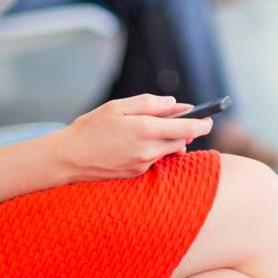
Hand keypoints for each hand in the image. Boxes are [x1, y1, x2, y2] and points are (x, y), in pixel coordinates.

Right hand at [57, 95, 212, 182]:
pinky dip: (154, 150)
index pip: (187, 129)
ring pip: (168, 151)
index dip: (202, 123)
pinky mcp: (136, 174)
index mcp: (145, 130)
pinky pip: (155, 159)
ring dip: (169, 140)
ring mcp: (143, 165)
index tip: (209, 118)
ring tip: (152, 129)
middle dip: (185, 130)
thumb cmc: (91, 128)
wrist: (69, 158)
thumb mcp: (117, 107)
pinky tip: (138, 142)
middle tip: (179, 118)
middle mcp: (148, 150)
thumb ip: (148, 103)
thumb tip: (173, 103)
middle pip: (181, 141)